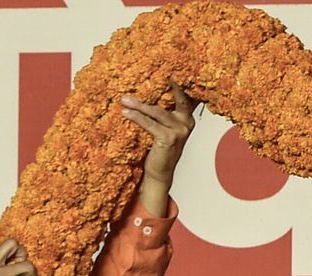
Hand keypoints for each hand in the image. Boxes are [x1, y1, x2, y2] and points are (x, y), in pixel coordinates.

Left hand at [123, 81, 196, 216]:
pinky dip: (136, 117)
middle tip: (160, 69)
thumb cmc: (158, 147)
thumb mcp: (164, 126)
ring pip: (156, 111)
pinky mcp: (168, 139)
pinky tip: (126, 113)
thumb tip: (148, 88)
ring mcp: (179, 131)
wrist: (158, 173)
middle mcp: (186, 122)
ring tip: (124, 99)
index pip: (185, 93)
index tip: (172, 65)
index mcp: (187, 116)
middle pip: (175, 97)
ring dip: (138, 104)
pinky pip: (149, 124)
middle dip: (168, 82)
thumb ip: (163, 110)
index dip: (180, 79)